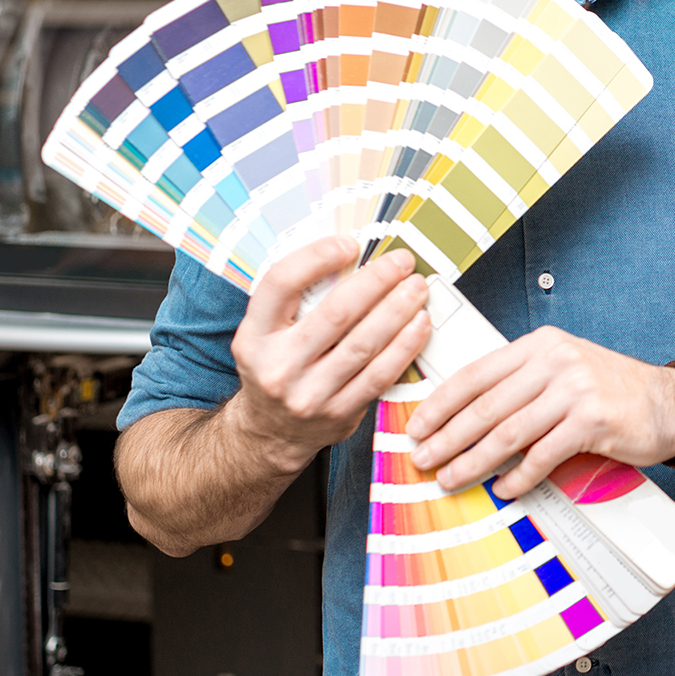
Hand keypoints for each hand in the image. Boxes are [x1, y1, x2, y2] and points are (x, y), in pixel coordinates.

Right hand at [225, 238, 431, 474]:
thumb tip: (352, 254)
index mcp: (254, 335)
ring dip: (397, 311)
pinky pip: (379, 375)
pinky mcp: (339, 414)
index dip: (317, 257)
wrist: (271, 432)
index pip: (281, 284)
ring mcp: (309, 394)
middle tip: (402, 261)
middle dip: (375, 282)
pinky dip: (404, 347)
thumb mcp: (267, 333)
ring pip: (363, 345)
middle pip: (335, 314)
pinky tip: (420, 324)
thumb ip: (298, 299)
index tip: (351, 243)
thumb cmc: (278, 366)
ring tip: (417, 288)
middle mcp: (278, 366)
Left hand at [405, 327, 674, 494]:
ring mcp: (575, 390)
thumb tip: (466, 416)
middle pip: (487, 406)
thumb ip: (522, 383)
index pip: (476, 374)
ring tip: (452, 478)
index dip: (441, 403)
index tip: (417, 426)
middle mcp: (556, 361)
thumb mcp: (563, 370)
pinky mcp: (593, 421)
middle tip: (423, 459)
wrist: (668, 404)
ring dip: (474, 461)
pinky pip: (543, 454)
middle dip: (448, 437)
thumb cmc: (610, 391)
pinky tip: (504, 489)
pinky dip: (519, 476)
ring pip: (509, 432)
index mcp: (540, 346)